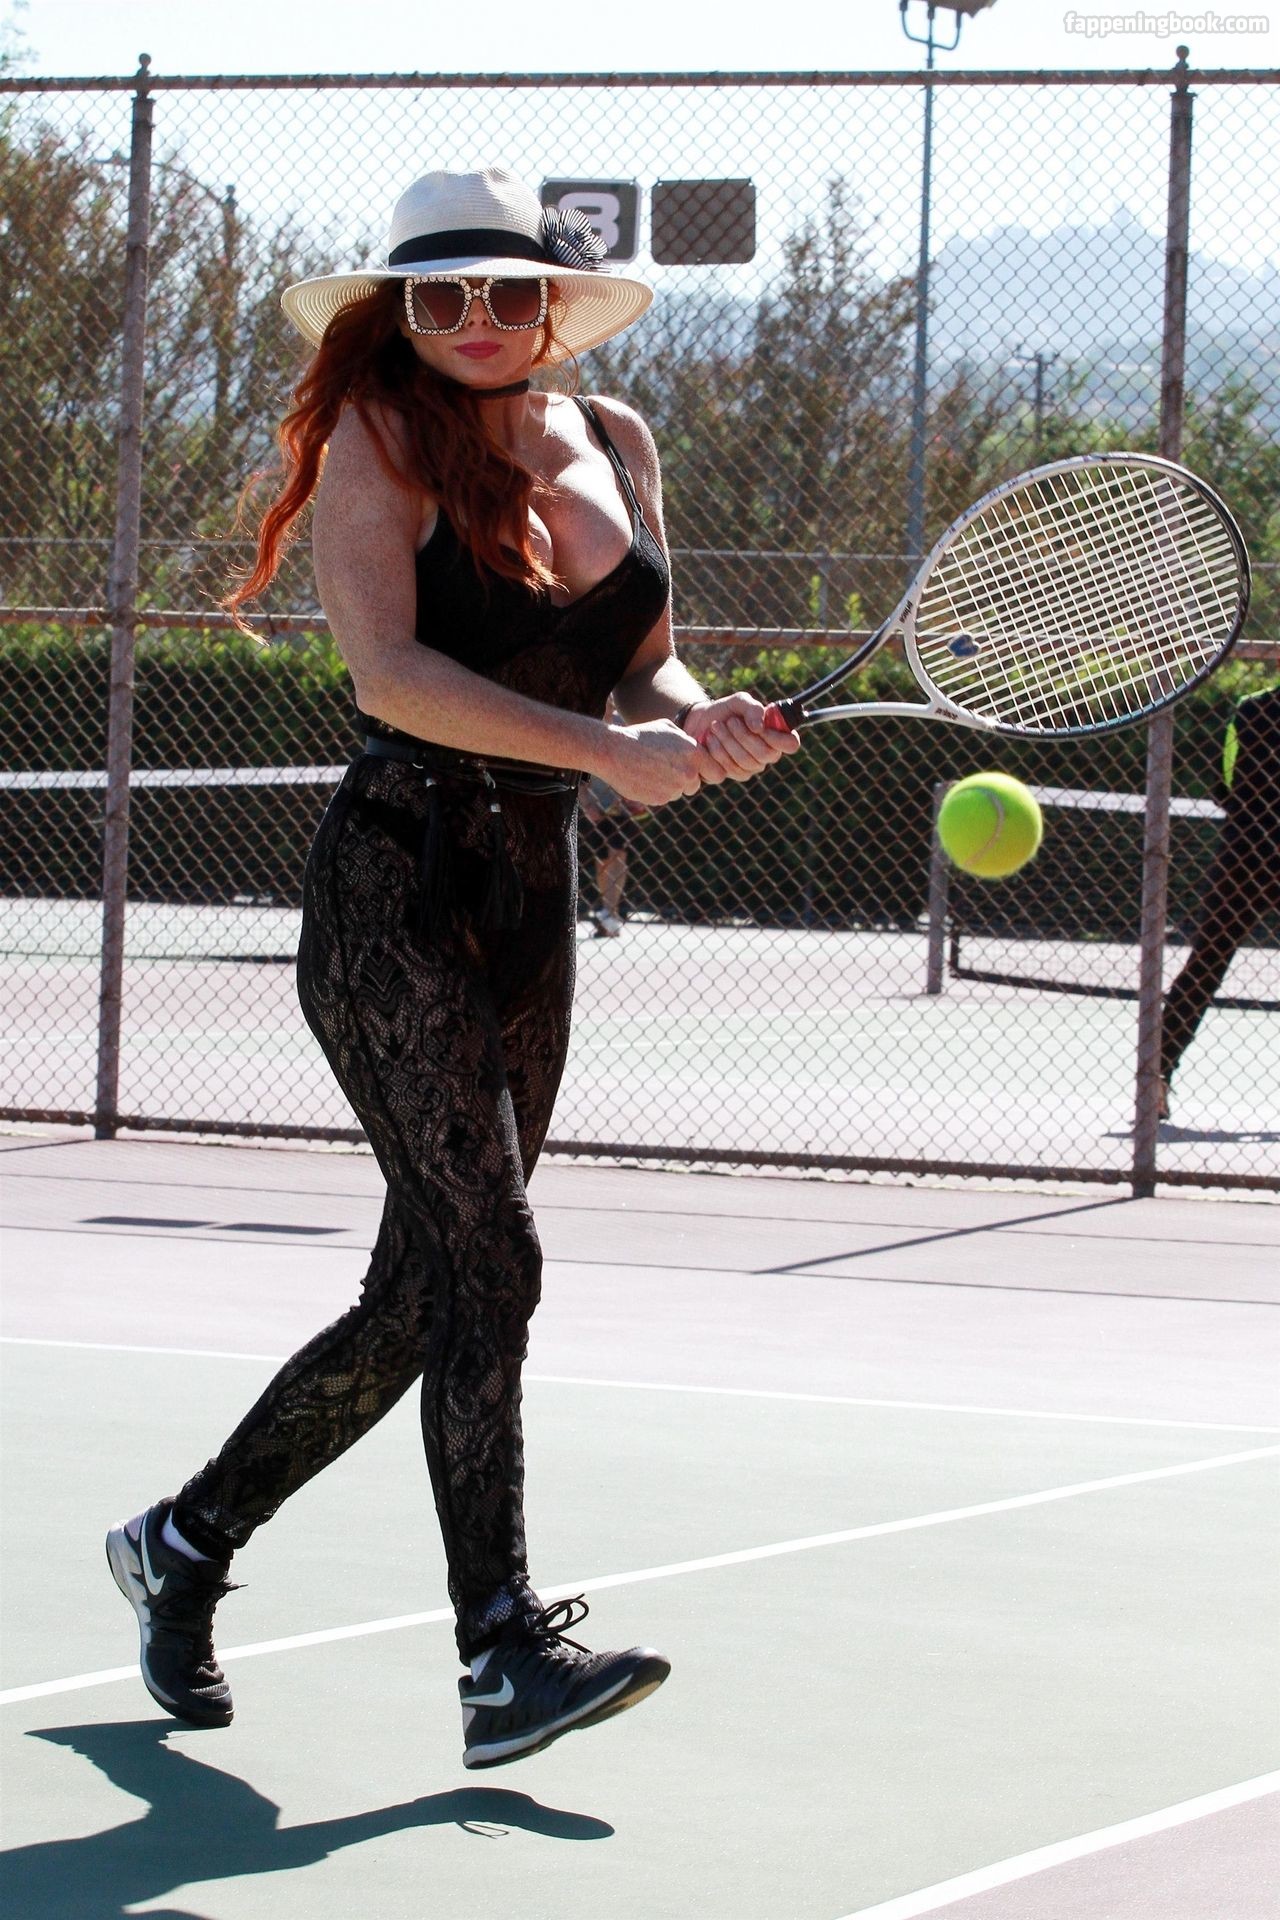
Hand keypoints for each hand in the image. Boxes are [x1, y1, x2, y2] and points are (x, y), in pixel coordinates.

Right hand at [594, 719, 702, 806]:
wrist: (614, 751)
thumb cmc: (641, 735)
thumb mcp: (668, 728)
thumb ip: (687, 741)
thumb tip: (698, 747)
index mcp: (694, 754)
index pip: (718, 773)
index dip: (709, 772)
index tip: (700, 771)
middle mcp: (688, 773)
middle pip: (696, 785)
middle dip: (686, 780)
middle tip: (667, 769)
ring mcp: (674, 788)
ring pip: (678, 792)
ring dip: (669, 785)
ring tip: (651, 770)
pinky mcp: (659, 800)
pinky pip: (663, 798)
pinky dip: (655, 791)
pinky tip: (642, 777)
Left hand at [680, 693, 800, 783]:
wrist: (698, 722)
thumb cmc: (725, 711)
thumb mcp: (739, 701)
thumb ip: (752, 708)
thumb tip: (759, 727)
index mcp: (775, 736)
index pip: (791, 744)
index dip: (777, 737)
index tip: (758, 726)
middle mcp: (766, 755)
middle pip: (766, 754)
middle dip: (745, 735)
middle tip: (730, 721)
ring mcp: (749, 768)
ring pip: (746, 761)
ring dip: (728, 740)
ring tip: (716, 726)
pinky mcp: (731, 774)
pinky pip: (729, 768)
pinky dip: (717, 750)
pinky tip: (710, 739)